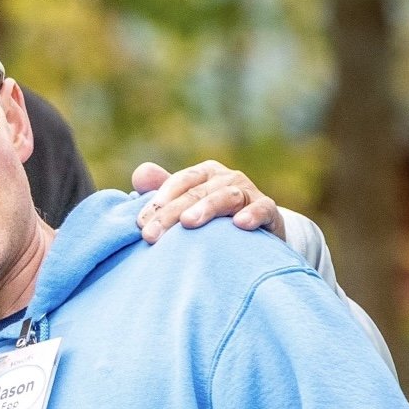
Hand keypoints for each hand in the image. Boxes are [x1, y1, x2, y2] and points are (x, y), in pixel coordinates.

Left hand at [133, 159, 283, 243]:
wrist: (257, 234)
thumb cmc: (214, 218)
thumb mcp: (187, 203)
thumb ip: (162, 190)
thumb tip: (139, 174)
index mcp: (204, 174)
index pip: (178, 182)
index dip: (158, 201)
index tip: (141, 224)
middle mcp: (226, 178)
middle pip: (196, 192)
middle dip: (171, 213)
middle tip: (151, 235)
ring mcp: (249, 192)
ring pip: (226, 196)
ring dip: (207, 208)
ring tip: (188, 223)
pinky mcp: (269, 209)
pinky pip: (262, 209)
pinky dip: (252, 214)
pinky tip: (240, 224)